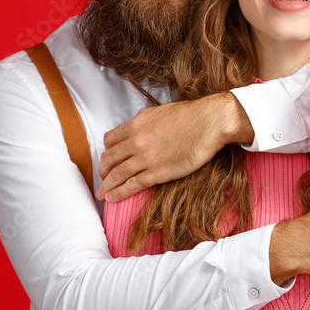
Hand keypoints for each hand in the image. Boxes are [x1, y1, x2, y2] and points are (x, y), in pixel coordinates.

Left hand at [96, 92, 253, 200]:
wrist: (208, 123)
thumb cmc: (190, 115)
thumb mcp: (159, 112)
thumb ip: (144, 120)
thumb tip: (137, 126)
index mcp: (135, 124)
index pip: (110, 140)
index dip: (106, 151)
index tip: (107, 158)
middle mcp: (136, 141)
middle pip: (109, 159)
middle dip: (102, 171)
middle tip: (102, 178)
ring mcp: (146, 158)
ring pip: (117, 174)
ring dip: (106, 186)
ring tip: (101, 194)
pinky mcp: (158, 172)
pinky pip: (132, 185)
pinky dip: (119, 193)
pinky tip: (113, 198)